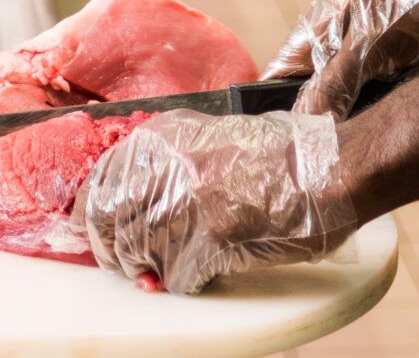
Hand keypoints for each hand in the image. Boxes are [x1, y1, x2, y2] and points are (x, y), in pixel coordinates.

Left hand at [78, 111, 358, 295]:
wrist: (326, 170)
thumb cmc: (278, 157)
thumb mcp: (209, 140)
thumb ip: (167, 165)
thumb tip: (130, 205)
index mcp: (163, 138)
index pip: (100, 183)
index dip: (92, 218)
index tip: (98, 236)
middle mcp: (166, 167)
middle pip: (107, 222)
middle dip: (112, 251)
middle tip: (126, 264)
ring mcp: (186, 204)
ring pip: (136, 254)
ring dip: (148, 270)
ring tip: (165, 270)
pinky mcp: (210, 239)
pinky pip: (176, 276)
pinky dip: (184, 281)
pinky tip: (202, 270)